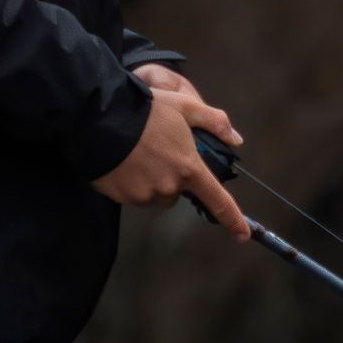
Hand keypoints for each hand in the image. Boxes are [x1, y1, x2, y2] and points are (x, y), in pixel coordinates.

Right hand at [91, 64, 249, 234]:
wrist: (100, 117)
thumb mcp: (185, 106)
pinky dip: (130, 182)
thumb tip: (236, 139)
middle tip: (157, 150)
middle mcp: (169, 186)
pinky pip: (133, 195)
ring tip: (136, 154)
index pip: (217, 200)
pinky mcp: (123, 197)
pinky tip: (122, 160)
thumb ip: (214, 122)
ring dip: (151, 181)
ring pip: (155, 195)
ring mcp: (144, 194)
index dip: (233, 220)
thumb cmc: (146, 109)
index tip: (242, 236)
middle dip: (171, 177)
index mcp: (189, 168)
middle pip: (177, 192)